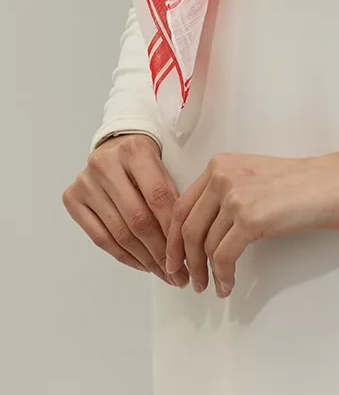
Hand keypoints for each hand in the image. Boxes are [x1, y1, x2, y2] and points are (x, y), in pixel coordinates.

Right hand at [62, 134, 189, 287]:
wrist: (114, 144)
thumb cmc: (144, 160)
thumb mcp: (163, 166)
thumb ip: (171, 197)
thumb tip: (183, 243)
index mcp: (135, 151)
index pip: (158, 197)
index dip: (172, 230)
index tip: (186, 255)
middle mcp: (106, 165)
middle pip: (137, 219)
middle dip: (160, 252)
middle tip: (177, 274)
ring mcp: (86, 182)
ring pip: (119, 233)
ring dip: (144, 259)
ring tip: (162, 273)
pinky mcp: (72, 198)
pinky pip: (100, 238)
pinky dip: (123, 256)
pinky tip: (140, 265)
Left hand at [165, 147, 338, 297]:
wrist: (337, 182)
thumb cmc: (304, 184)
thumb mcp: (254, 178)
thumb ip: (226, 194)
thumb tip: (202, 232)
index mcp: (221, 164)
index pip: (181, 205)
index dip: (173, 238)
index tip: (174, 259)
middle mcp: (222, 175)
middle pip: (186, 227)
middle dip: (182, 260)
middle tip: (186, 279)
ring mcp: (235, 195)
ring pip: (202, 245)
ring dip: (203, 272)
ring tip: (209, 286)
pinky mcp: (250, 218)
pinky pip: (223, 257)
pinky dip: (222, 276)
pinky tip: (228, 285)